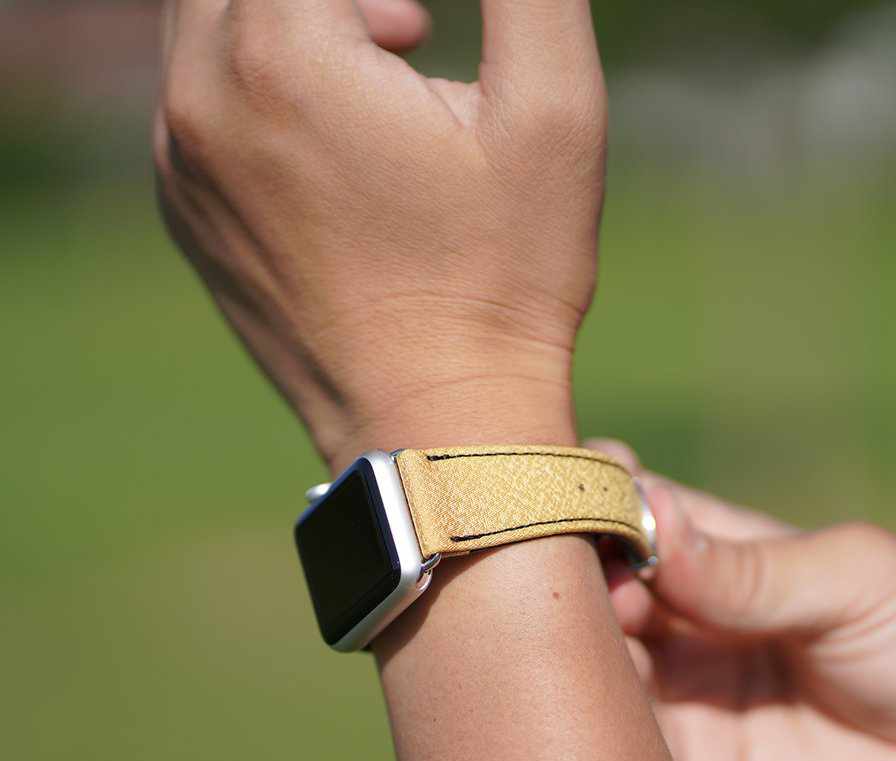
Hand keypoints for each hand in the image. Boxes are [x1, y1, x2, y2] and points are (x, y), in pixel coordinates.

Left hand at [156, 0, 608, 471]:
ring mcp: (180, 167)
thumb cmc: (504, 280)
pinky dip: (258, 87)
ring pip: (207, 23)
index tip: (428, 31)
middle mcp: (199, 100)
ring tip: (384, 79)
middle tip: (412, 36)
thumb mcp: (553, 109)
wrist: (438, 425)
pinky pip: (196, 102)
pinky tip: (336, 149)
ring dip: (291, 22)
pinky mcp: (189, 218)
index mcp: (279, 53)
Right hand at [590, 439, 895, 760]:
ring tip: (569, 638)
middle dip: (567, 575)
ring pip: (587, 665)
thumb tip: (650, 527)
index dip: (590, 498)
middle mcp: (684, 625)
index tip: (568, 496)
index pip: (629, 514)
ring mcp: (681, 701)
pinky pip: (616, 751)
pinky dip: (584, 728)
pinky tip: (573, 707)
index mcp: (720, 557)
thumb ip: (749, 569)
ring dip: (565, 650)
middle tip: (567, 579)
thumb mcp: (851, 580)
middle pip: (591, 588)